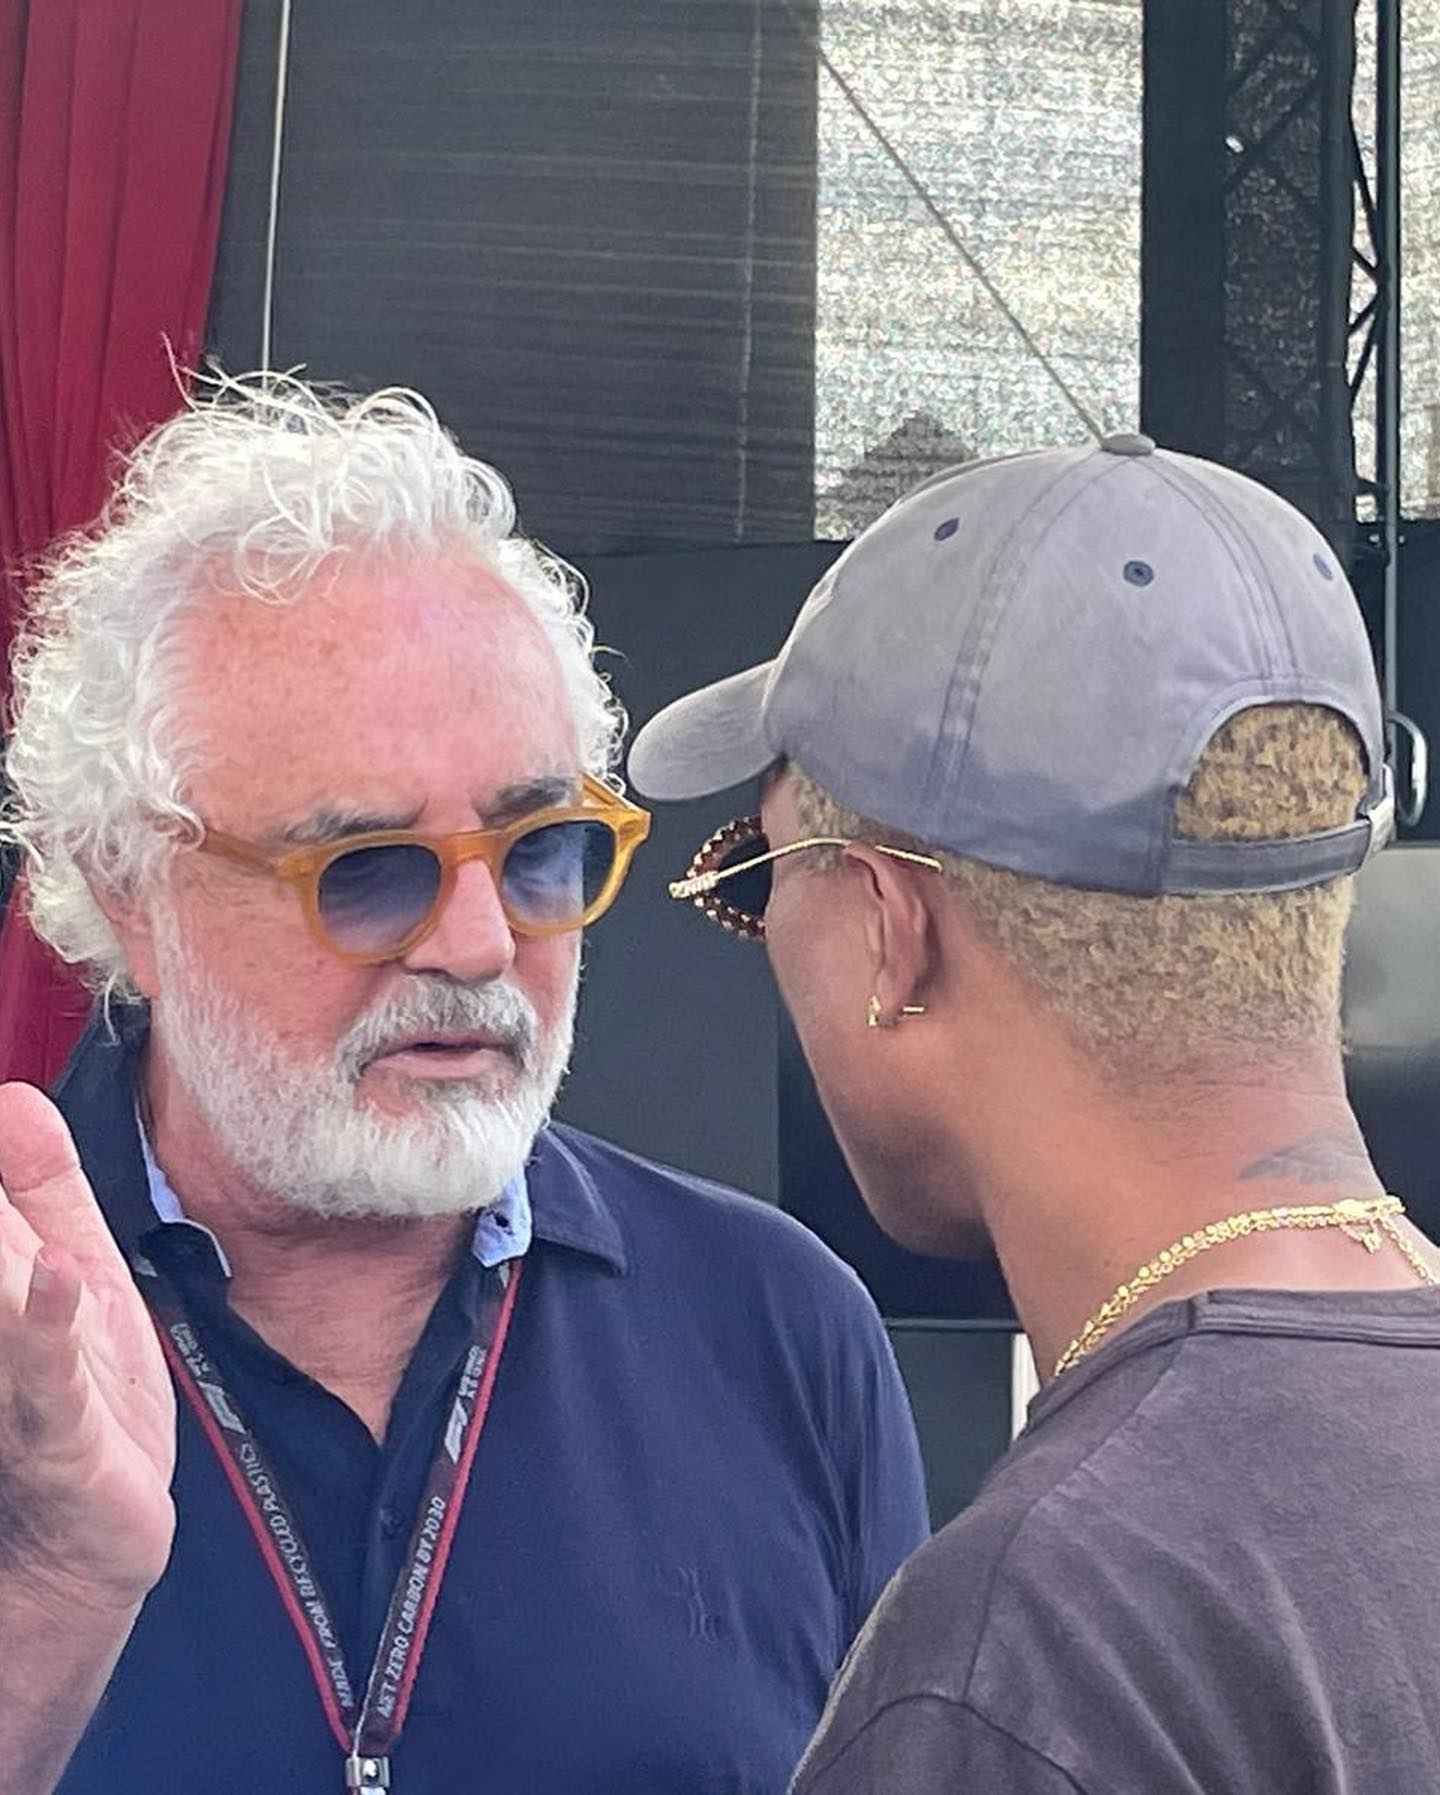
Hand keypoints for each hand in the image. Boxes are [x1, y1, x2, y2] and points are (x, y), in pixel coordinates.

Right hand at [0, 1083, 175, 1613]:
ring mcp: (12, 1385)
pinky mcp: (58, 1433)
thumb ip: (42, 1189)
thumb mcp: (74, 1275)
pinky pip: (47, 1376)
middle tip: (29, 1227)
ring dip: (0, 1252)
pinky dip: (46, 1322)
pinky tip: (54, 1270)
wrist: (89, 1545)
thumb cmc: (82, 1402)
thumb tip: (12, 1096)